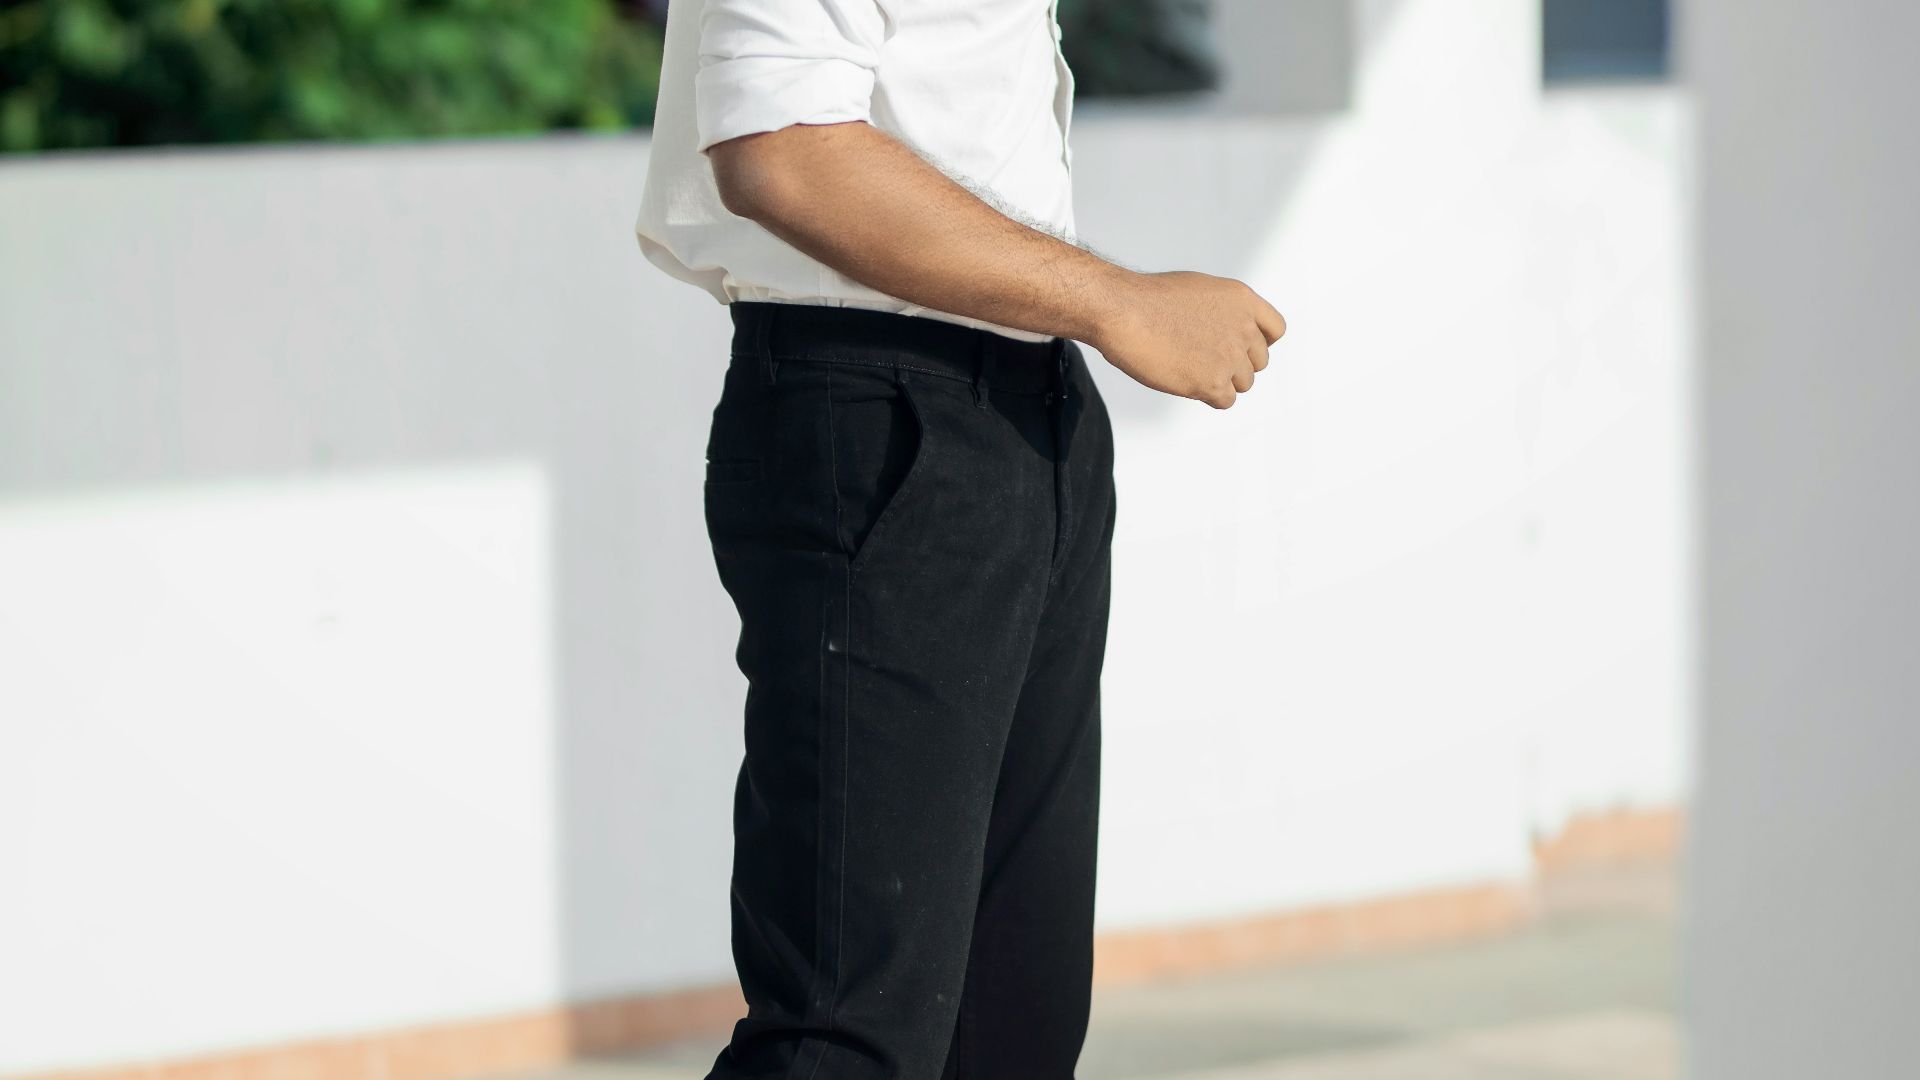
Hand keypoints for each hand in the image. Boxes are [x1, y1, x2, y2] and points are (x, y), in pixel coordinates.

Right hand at [1091, 271, 1286, 408]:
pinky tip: (1186, 380)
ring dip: (1221, 381)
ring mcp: (1230, 356)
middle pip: (1258, 362)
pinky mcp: (1214, 382)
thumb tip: (1225, 333)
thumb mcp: (1199, 290)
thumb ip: (1223, 311)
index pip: (1275, 330)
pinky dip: (1208, 396)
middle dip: (1235, 363)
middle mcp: (1244, 328)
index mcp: (1243, 300)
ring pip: (1243, 383)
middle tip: (1204, 359)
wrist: (1123, 311)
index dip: (1257, 342)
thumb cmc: (1148, 299)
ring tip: (1189, 367)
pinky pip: (1226, 401)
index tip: (1240, 347)